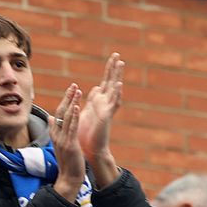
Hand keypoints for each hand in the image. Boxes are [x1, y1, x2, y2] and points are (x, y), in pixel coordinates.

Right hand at [50, 84, 84, 201]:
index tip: (70, 90)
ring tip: (77, 90)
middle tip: (73, 85)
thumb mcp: (61, 144)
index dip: (64, 101)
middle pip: (61, 112)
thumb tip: (50, 117)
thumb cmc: (68, 162)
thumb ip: (56, 130)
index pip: (58, 114)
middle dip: (67, 98)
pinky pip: (71, 128)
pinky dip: (74, 116)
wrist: (69, 179)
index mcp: (55, 134)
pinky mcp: (70, 145)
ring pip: (66, 117)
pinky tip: (77, 106)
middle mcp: (57, 135)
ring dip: (72, 102)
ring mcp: (62, 140)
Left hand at [77, 53, 123, 183]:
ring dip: (117, 76)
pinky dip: (116, 93)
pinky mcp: (107, 117)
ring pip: (114, 89)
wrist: (91, 151)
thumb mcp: (86, 113)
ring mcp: (107, 109)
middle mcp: (104, 104)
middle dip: (113, 68)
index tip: (112, 58)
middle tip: (117, 55)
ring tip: (121, 63)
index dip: (108, 71)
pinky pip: (113, 103)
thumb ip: (92, 100)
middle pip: (110, 82)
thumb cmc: (87, 135)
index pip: (104, 82)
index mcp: (98, 103)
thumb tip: (95, 89)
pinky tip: (119, 83)